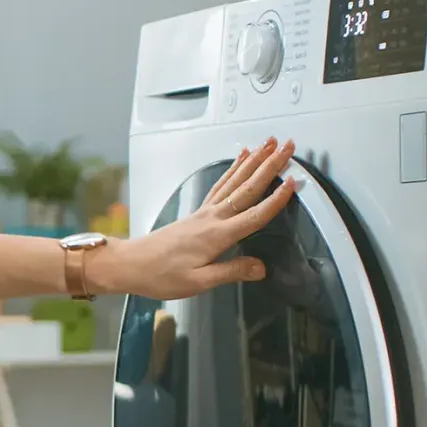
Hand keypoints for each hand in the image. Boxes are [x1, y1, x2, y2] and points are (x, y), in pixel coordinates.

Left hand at [92, 139, 300, 299]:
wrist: (131, 264)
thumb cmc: (160, 275)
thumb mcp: (199, 282)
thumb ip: (231, 271)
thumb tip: (260, 268)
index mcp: (216, 235)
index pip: (254, 215)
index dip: (276, 199)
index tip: (294, 182)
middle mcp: (212, 218)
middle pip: (248, 188)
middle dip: (270, 165)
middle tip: (288, 146)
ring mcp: (204, 212)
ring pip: (235, 181)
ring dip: (255, 161)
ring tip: (269, 144)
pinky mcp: (197, 212)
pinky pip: (221, 185)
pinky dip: (233, 169)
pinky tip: (241, 158)